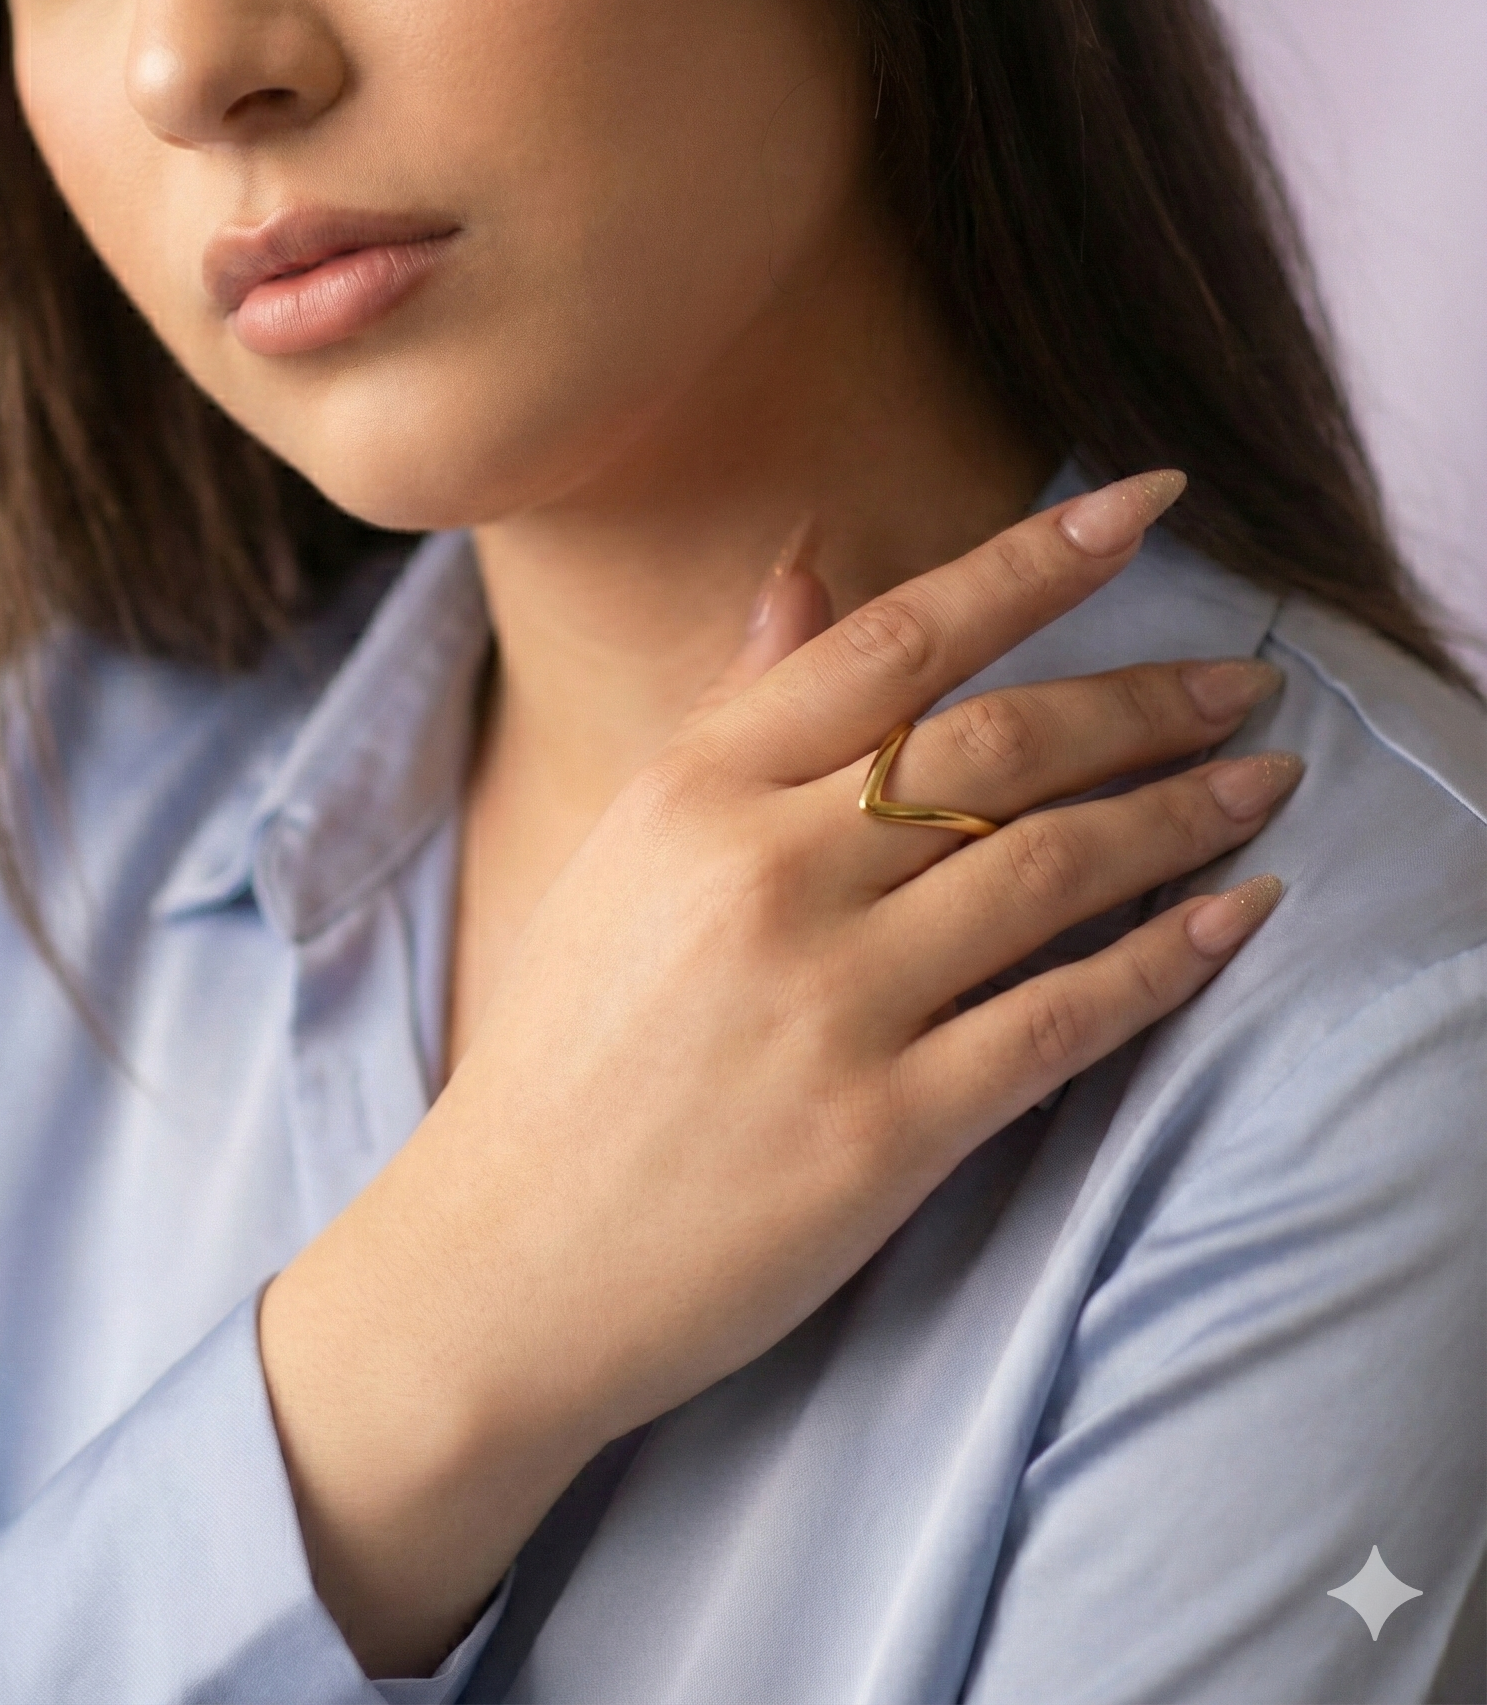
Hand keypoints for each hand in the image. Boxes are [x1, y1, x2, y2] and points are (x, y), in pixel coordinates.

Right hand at [260, 471, 1297, 1670]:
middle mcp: (764, 873)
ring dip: (1181, 817)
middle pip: (1001, 743)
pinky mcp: (881, 1132)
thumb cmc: (567, 1043)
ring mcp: (826, 1002)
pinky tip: (1234, 919)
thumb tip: (816, 564)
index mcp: (695, 787)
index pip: (897, 637)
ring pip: (1050, 868)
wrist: (503, 1259)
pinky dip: (1163, 962)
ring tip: (1261, 787)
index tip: (1148, 503)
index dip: (1036, 560)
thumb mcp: (629, 848)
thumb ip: (739, 708)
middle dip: (1147, 702)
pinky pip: (1059, 1021)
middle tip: (1247, 686)